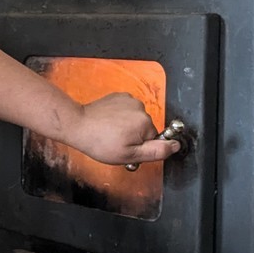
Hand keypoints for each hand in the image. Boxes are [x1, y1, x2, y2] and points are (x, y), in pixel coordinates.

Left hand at [65, 94, 179, 165]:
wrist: (78, 125)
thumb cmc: (100, 142)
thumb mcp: (130, 155)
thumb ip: (156, 151)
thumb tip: (176, 145)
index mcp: (145, 122)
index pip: (153, 139)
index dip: (140, 148)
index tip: (126, 149)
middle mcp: (140, 107)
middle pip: (145, 128)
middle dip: (134, 137)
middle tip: (116, 143)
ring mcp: (129, 100)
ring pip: (135, 119)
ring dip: (126, 127)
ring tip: (110, 133)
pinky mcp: (119, 96)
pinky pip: (126, 110)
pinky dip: (119, 117)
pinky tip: (108, 123)